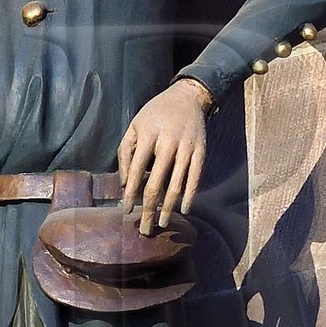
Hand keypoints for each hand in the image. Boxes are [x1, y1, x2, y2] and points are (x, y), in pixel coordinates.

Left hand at [118, 78, 211, 234]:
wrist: (187, 97)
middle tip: (143, 229)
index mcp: (148, 136)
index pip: (136, 171)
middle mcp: (168, 143)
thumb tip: (124, 184)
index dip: (130, 193)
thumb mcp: (134, 127)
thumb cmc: (154, 115)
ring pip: (176, 185)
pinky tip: (184, 210)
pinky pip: (195, 179)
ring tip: (161, 224)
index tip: (126, 210)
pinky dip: (190, 196)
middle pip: (156, 184)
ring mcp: (187, 148)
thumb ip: (126, 153)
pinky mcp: (201, 152)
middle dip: (148, 210)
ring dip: (168, 208)